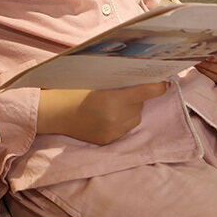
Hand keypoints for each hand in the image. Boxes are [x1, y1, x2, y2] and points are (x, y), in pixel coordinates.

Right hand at [37, 81, 169, 144]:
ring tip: (110, 102)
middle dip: (136, 95)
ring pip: (135, 117)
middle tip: (120, 87)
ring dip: (130, 109)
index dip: (157, 85)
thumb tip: (140, 75)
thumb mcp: (93, 78)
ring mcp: (114, 132)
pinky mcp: (109, 141)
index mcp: (113, 99)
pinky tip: (104, 114)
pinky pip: (125, 128)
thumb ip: (117, 79)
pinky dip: (120, 120)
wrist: (52, 113)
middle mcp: (117, 118)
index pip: (147, 91)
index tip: (164, 81)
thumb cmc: (70, 88)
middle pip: (141, 103)